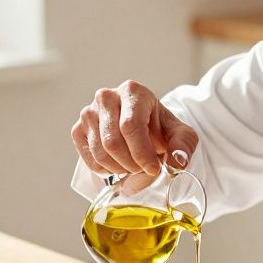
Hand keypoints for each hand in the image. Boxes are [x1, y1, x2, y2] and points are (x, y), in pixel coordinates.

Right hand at [71, 80, 197, 176]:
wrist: (142, 126)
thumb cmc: (159, 128)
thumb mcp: (180, 133)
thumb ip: (184, 145)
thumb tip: (177, 162)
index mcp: (132, 92)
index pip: (130, 126)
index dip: (142, 153)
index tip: (154, 169)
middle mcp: (106, 97)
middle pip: (113, 143)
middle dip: (132, 164)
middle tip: (144, 169)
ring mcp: (88, 113)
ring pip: (101, 154)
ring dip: (120, 169)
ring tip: (133, 166)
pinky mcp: (78, 130)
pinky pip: (90, 160)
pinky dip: (107, 170)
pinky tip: (119, 164)